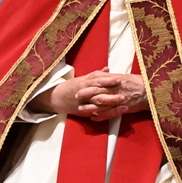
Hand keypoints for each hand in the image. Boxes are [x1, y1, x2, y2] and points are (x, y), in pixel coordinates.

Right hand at [27, 68, 147, 120]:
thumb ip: (96, 74)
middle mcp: (84, 91)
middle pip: (99, 92)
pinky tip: (115, 113)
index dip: (109, 80)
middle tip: (124, 94)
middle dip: (112, 93)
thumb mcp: (82, 78)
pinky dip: (105, 114)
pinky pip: (95, 112)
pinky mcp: (83, 110)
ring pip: (98, 103)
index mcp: (85, 82)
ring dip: (111, 104)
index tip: (119, 79)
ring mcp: (84, 102)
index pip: (98, 80)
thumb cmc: (71, 87)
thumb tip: (108, 69)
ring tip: (123, 104)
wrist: (56, 98)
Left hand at [74, 71, 147, 120]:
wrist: (150, 91)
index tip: (79, 87)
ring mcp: (117, 100)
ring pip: (100, 104)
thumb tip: (104, 74)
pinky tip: (93, 117)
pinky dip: (100, 116)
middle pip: (96, 92)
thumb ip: (112, 77)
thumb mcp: (124, 77)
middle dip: (85, 95)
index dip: (87, 85)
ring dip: (89, 107)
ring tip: (81, 109)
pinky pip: (109, 114)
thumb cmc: (138, 82)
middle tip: (76, 97)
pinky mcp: (122, 108)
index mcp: (114, 81)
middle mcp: (114, 90)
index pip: (97, 83)